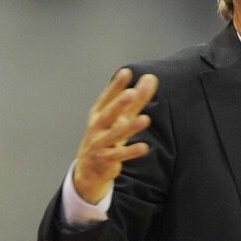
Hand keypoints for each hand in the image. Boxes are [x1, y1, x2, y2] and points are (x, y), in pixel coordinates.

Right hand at [73, 68, 158, 203]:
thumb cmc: (107, 135)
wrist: (89, 168)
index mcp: (99, 113)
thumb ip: (137, 99)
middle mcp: (97, 126)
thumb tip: (151, 78)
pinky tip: (144, 147)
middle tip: (132, 93)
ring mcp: (100, 143)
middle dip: (119, 103)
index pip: (107, 97)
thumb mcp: (122, 117)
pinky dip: (131, 151)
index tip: (127, 72)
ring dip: (129, 127)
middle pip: (108, 113)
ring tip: (145, 120)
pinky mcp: (106, 159)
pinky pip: (119, 154)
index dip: (116, 86)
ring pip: (115, 134)